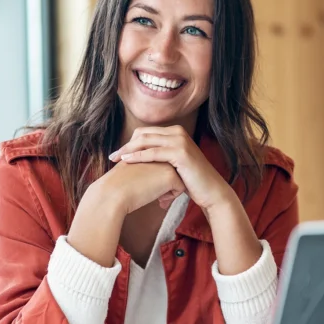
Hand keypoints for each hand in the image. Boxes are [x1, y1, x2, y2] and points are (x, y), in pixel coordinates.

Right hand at [96, 160, 185, 212]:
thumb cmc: (119, 185)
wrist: (113, 192)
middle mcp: (159, 151)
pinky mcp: (170, 175)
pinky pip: (180, 188)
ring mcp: (166, 162)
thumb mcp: (133, 169)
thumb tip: (156, 178)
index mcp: (149, 148)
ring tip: (160, 199)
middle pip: (173, 169)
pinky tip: (160, 201)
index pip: (163, 163)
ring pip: (179, 177)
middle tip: (160, 197)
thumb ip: (145, 168)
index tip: (152, 189)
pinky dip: (172, 196)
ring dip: (171, 189)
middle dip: (169, 183)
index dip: (160, 177)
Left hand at [110, 126, 232, 210]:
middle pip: (144, 134)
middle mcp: (178, 132)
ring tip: (116, 159)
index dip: (130, 142)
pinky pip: (153, 153)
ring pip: (146, 141)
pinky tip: (127, 161)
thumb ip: (160, 157)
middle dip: (126, 145)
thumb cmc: (191, 181)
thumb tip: (139, 158)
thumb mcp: (173, 165)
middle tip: (113, 156)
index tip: (118, 153)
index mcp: (175, 132)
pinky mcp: (180, 153)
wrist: (211, 191)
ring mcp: (180, 141)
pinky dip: (138, 156)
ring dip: (128, 149)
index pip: (146, 132)